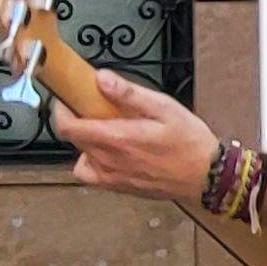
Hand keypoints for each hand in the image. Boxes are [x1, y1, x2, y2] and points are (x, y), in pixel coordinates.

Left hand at [49, 70, 221, 206]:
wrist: (206, 176)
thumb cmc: (189, 142)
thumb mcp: (163, 108)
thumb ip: (129, 94)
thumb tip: (101, 79)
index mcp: (116, 139)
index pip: (67, 126)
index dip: (61, 110)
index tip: (67, 98)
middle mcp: (108, 161)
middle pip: (72, 139)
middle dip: (77, 120)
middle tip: (93, 108)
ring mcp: (110, 177)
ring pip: (80, 156)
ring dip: (85, 141)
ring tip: (106, 130)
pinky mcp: (117, 187)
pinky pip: (90, 174)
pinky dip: (91, 162)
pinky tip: (109, 151)